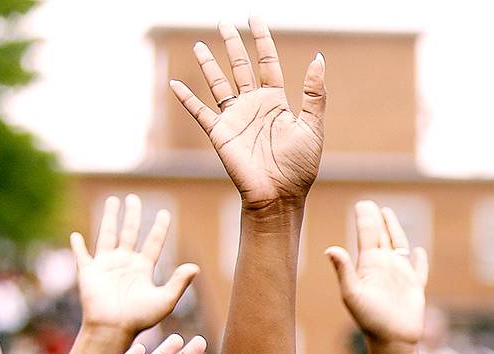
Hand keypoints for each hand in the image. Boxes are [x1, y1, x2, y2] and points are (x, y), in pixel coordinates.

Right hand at [72, 195, 199, 336]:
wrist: (113, 329)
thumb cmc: (139, 319)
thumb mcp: (165, 300)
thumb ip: (179, 283)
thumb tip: (195, 266)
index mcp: (143, 268)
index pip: (153, 243)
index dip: (159, 228)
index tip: (165, 212)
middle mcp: (125, 263)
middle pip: (130, 232)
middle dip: (132, 215)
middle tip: (134, 198)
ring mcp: (106, 266)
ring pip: (107, 235)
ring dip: (109, 218)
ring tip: (112, 201)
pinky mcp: (88, 272)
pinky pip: (82, 256)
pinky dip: (78, 246)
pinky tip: (75, 235)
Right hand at [169, 19, 324, 210]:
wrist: (279, 196)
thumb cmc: (300, 167)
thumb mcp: (312, 127)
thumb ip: (314, 93)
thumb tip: (319, 57)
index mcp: (276, 102)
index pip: (267, 62)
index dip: (262, 39)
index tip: (254, 17)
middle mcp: (254, 106)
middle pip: (240, 67)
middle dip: (233, 44)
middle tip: (224, 22)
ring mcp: (235, 118)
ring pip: (219, 83)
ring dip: (209, 64)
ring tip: (200, 44)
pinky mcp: (220, 133)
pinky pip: (200, 111)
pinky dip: (187, 98)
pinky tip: (175, 84)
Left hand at [326, 200, 428, 343]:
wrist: (391, 341)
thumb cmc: (370, 320)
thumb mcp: (353, 294)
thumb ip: (343, 271)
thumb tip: (330, 249)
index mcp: (368, 265)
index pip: (366, 235)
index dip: (365, 219)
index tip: (362, 203)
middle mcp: (383, 267)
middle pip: (380, 236)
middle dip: (376, 220)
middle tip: (370, 203)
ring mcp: (400, 276)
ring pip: (398, 246)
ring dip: (394, 230)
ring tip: (389, 214)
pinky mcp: (415, 288)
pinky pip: (419, 270)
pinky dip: (420, 260)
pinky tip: (419, 251)